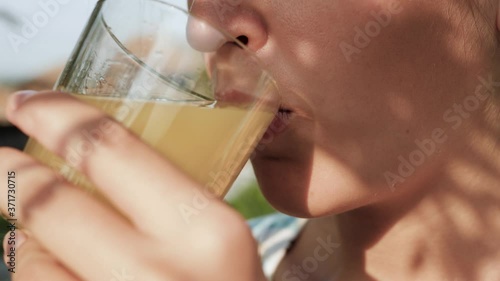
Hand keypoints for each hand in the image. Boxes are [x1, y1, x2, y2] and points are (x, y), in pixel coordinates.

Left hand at [1, 91, 264, 280]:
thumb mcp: (214, 243)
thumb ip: (163, 202)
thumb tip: (85, 167)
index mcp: (206, 231)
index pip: (112, 148)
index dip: (59, 114)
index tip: (27, 99)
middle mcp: (156, 272)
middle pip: (50, 201)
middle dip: (12, 173)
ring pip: (27, 259)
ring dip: (28, 243)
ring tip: (52, 244)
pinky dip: (37, 274)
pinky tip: (58, 274)